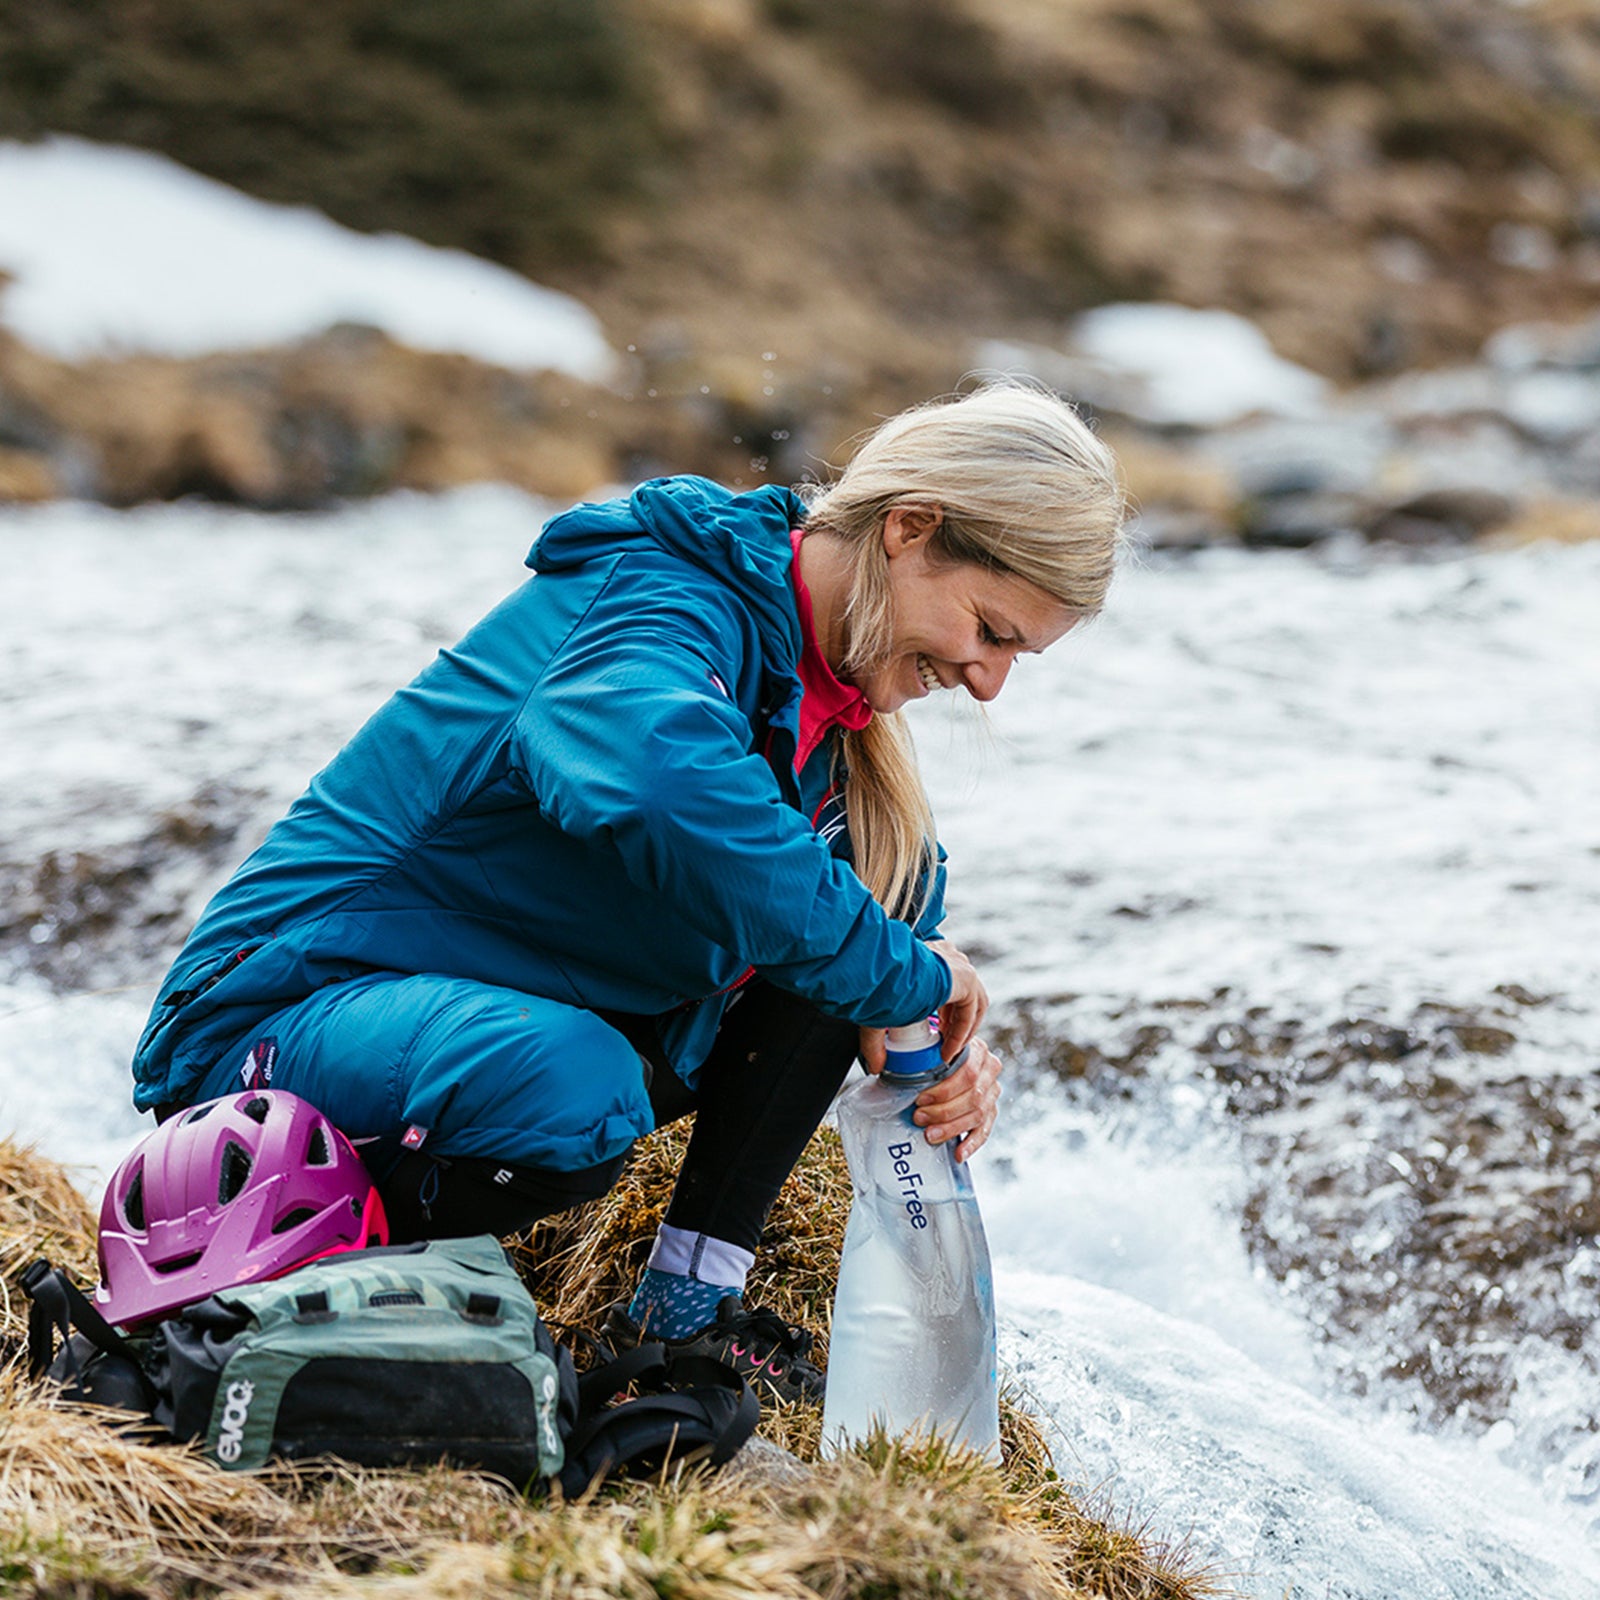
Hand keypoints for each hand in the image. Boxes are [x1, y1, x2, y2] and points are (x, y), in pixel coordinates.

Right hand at [855, 938, 989, 1075]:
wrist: (887, 971)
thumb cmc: (878, 981)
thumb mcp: (880, 1009)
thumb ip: (879, 1036)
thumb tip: (875, 1065)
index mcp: (929, 952)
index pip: (944, 977)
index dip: (942, 1005)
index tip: (933, 1025)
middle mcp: (947, 955)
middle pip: (961, 992)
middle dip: (952, 1019)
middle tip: (941, 1039)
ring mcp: (960, 966)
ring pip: (970, 1004)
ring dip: (960, 1029)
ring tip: (948, 1049)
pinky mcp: (967, 979)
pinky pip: (969, 1012)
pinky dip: (960, 1034)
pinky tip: (948, 1051)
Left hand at [913, 1035, 1003, 1161]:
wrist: (949, 1058)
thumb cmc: (936, 1053)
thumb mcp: (931, 1046)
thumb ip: (924, 1052)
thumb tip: (897, 1062)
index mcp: (977, 1050)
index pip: (967, 1073)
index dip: (944, 1089)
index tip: (920, 1099)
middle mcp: (989, 1070)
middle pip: (973, 1096)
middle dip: (944, 1111)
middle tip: (919, 1117)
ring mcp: (992, 1092)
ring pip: (978, 1115)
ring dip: (952, 1128)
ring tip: (930, 1134)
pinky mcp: (991, 1111)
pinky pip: (984, 1130)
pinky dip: (971, 1144)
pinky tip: (958, 1153)